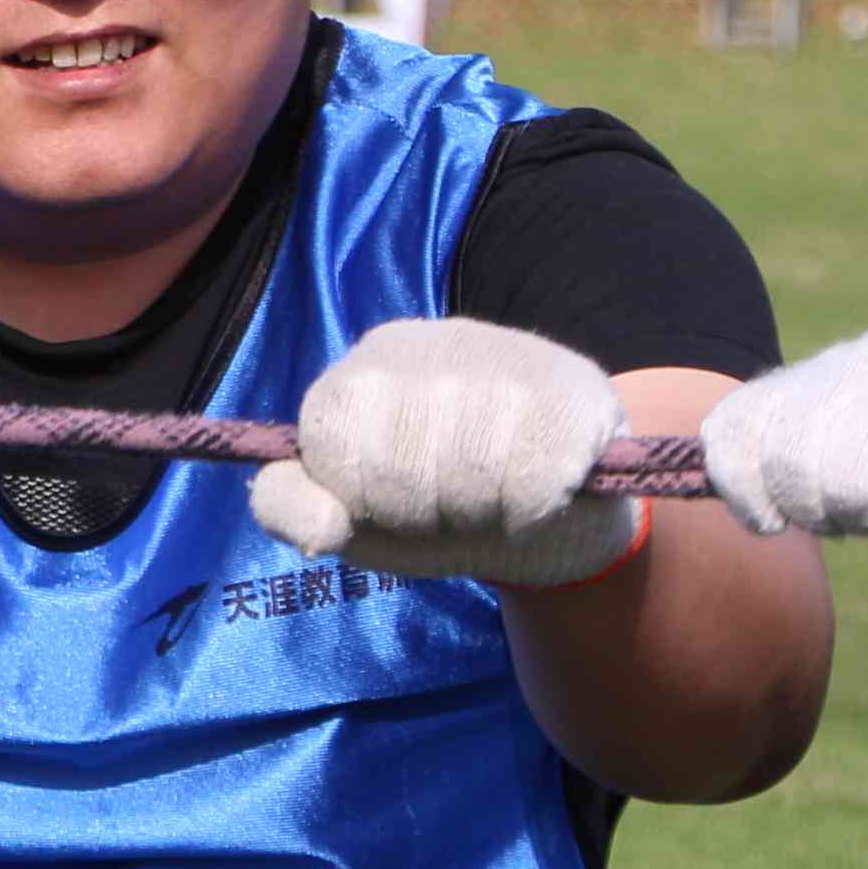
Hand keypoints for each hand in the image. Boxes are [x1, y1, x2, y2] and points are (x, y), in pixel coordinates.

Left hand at [248, 316, 643, 587]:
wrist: (558, 519)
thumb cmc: (443, 513)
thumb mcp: (352, 518)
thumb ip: (293, 507)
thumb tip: (317, 526)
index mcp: (367, 368)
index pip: (330, 438)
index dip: (362, 496)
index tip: (390, 503)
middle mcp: (432, 342)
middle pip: (400, 460)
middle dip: (423, 511)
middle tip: (453, 505)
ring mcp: (506, 355)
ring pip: (471, 468)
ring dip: (482, 514)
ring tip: (496, 499)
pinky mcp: (574, 388)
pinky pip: (535, 477)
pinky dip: (533, 510)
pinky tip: (541, 494)